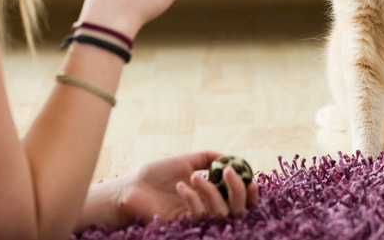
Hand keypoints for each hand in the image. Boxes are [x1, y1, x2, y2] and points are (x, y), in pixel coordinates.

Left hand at [114, 151, 258, 225]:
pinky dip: (193, 198)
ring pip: (220, 213)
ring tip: (194, 176)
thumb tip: (230, 157)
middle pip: (237, 209)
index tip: (251, 180)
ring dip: (211, 191)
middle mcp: (206, 208)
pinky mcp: (183, 225)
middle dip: (237, 190)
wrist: (132, 185)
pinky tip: (181, 186)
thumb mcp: (185, 160)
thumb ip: (208, 158)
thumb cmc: (156, 173)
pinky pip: (198, 215)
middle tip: (228, 172)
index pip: (239, 200)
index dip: (250, 193)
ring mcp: (195, 218)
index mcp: (210, 194)